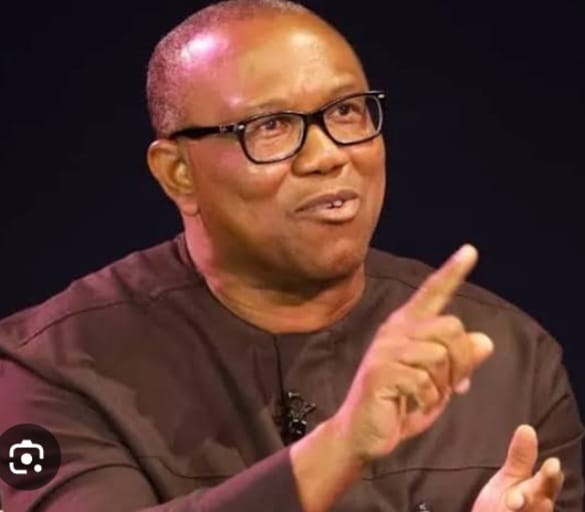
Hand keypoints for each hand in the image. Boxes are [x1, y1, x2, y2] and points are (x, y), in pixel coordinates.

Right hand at [330, 244, 493, 462]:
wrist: (364, 431)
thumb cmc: (402, 403)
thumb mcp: (439, 382)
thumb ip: (460, 361)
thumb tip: (486, 341)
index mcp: (408, 327)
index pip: (433, 293)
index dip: (452, 272)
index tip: (470, 250)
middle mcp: (395, 331)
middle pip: (452, 327)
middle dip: (460, 361)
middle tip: (450, 385)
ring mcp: (386, 349)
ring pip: (440, 355)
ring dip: (442, 385)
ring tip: (424, 395)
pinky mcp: (380, 371)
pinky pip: (425, 381)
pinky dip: (428, 399)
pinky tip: (411, 404)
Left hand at [472, 425, 564, 511]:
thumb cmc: (503, 504)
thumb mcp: (511, 479)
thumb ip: (520, 457)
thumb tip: (526, 427)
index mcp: (538, 494)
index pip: (548, 484)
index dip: (550, 477)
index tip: (552, 464)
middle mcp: (538, 510)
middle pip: (540, 506)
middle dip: (532, 500)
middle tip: (516, 497)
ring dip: (523, 510)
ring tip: (511, 502)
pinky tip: (507, 511)